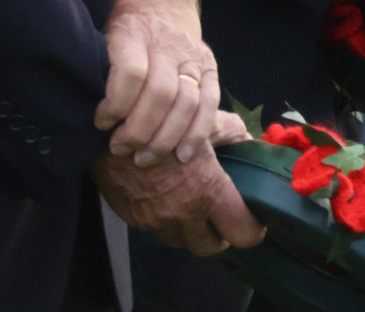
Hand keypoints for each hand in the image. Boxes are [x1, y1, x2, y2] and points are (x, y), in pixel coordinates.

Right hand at [92, 115, 264, 255]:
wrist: (109, 127)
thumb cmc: (161, 118)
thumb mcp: (204, 118)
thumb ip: (233, 133)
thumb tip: (252, 143)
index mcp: (207, 190)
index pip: (243, 232)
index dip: (253, 229)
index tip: (255, 221)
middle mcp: (183, 213)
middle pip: (211, 247)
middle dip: (220, 234)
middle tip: (222, 216)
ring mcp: (156, 220)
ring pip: (182, 241)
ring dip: (191, 229)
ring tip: (193, 205)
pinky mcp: (134, 220)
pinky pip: (157, 229)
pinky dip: (166, 219)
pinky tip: (165, 197)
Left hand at [95, 0, 220, 167]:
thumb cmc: (121, 24)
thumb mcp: (101, 32)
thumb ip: (97, 66)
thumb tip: (78, 108)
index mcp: (134, 31)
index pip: (131, 72)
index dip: (115, 104)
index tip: (100, 122)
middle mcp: (167, 42)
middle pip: (160, 94)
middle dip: (139, 131)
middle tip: (120, 149)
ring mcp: (192, 55)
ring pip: (186, 103)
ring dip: (165, 139)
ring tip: (144, 158)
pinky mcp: (210, 66)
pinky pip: (209, 103)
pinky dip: (197, 133)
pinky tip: (182, 155)